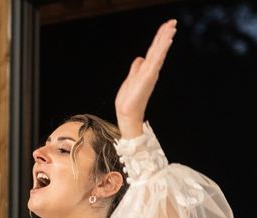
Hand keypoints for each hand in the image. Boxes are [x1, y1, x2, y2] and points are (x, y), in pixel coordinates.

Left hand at [115, 19, 176, 137]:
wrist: (127, 113)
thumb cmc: (129, 99)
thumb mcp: (131, 79)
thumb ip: (136, 68)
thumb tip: (140, 58)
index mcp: (147, 69)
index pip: (154, 50)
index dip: (159, 38)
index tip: (166, 26)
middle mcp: (151, 70)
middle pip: (158, 48)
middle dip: (165, 34)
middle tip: (173, 21)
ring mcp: (150, 73)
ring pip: (159, 52)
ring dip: (165, 39)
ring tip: (172, 27)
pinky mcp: (148, 77)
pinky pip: (156, 60)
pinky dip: (162, 50)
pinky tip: (167, 41)